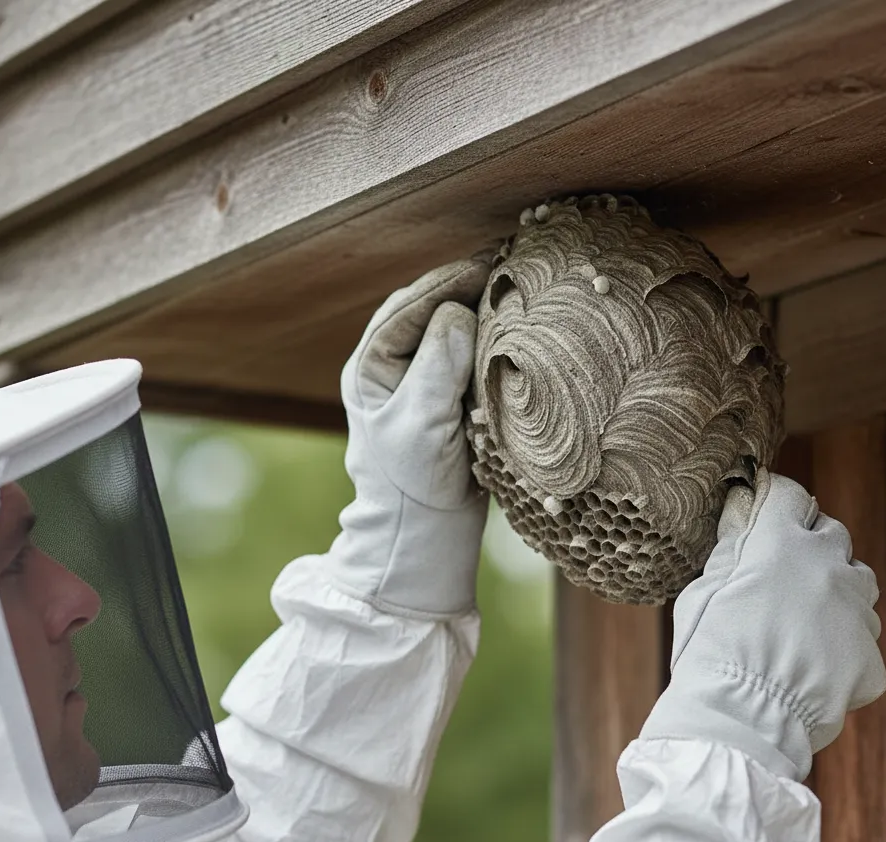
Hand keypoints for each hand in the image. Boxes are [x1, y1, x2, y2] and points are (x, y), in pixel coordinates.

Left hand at [325, 258, 491, 615]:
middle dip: (464, 286)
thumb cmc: (413, 483)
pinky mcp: (442, 395)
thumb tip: (459, 311)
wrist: (424, 533)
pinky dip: (485, 337)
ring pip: (446, 326)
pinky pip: (463, 352)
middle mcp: (389, 365)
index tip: (490, 263)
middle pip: (426, 307)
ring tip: (515, 288)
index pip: (410, 306)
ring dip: (477, 308)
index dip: (450, 281)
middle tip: (509, 267)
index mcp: (371, 366)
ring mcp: (416, 379)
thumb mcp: (421, 423)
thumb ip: (437, 364)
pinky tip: (512, 329)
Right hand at [640, 469, 885, 779]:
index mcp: (780, 544)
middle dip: (807, 543)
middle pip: (831, 533)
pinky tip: (808, 661)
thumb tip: (741, 508)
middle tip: (776, 571)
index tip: (763, 509)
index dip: (774, 501)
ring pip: (857, 580)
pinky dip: (840, 642)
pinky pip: (860, 637)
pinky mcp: (870, 656)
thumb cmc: (709, 651)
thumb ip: (731, 546)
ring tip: (799, 617)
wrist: (741, 720)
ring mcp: (856, 612)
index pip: (789, 496)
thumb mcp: (704, 591)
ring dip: (833, 587)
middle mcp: (828, 567)